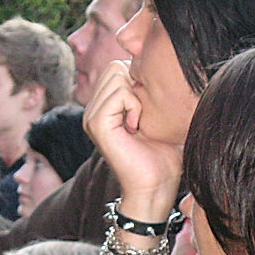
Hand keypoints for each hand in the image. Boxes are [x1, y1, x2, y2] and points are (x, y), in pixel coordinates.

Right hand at [83, 61, 182, 216]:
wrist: (155, 188)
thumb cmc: (163, 158)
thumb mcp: (159, 118)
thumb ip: (152, 93)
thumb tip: (161, 67)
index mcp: (104, 108)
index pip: (117, 66)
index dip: (139, 80)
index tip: (148, 111)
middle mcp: (93, 110)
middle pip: (115, 67)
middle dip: (136, 85)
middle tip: (143, 116)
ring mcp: (91, 116)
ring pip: (116, 75)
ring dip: (137, 97)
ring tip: (140, 123)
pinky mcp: (96, 124)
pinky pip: (118, 93)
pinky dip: (134, 106)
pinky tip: (136, 128)